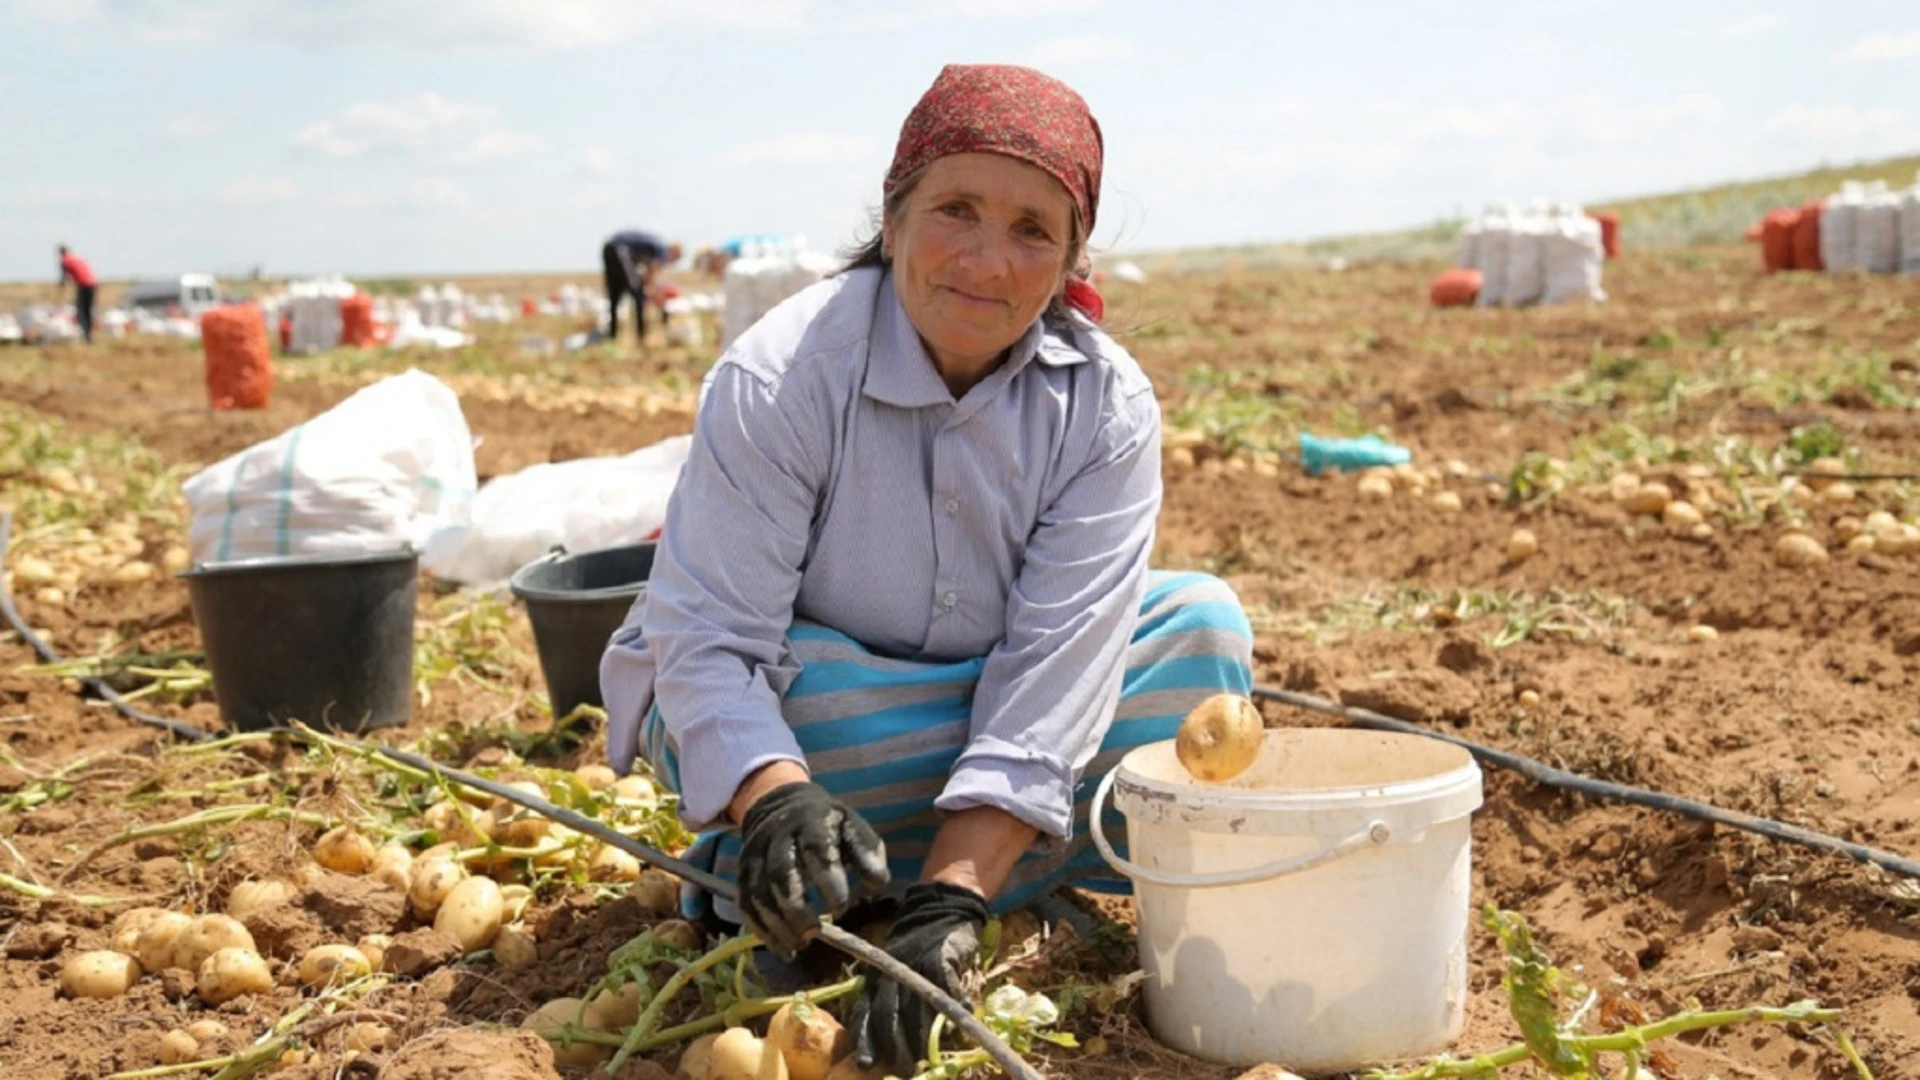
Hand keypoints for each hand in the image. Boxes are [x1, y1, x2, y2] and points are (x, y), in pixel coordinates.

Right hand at [737, 781, 889, 956]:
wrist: (781, 806)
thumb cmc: (827, 825)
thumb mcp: (852, 828)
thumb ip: (867, 854)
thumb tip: (877, 882)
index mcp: (811, 822)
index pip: (816, 849)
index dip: (828, 880)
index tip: (841, 908)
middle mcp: (778, 837)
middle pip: (780, 874)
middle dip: (796, 908)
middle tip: (814, 933)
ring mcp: (756, 855)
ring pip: (759, 892)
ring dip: (778, 925)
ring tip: (799, 946)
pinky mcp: (743, 873)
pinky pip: (745, 904)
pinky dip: (762, 930)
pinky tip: (782, 948)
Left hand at [851, 880, 988, 1075]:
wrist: (941, 908)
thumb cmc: (916, 947)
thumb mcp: (894, 969)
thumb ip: (890, 999)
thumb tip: (888, 1044)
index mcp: (876, 977)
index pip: (865, 1013)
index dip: (865, 1041)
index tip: (865, 1065)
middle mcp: (891, 972)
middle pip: (888, 1016)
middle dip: (895, 1048)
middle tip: (904, 1069)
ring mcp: (915, 965)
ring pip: (916, 1010)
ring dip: (921, 1038)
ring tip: (926, 1058)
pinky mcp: (941, 958)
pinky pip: (946, 992)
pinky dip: (953, 1010)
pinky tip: (957, 1022)